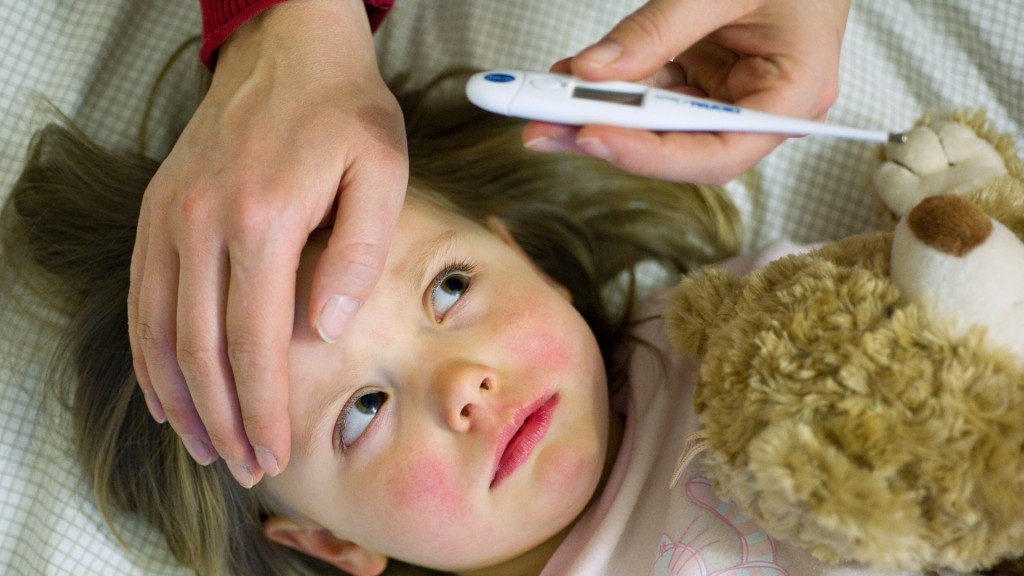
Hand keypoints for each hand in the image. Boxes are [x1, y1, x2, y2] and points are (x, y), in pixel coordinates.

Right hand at [128, 0, 407, 486]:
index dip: (262, 407)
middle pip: (200, 349)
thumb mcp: (382, 171)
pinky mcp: (157, 209)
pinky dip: (148, 352)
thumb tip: (325, 329)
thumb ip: (357, 251)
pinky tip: (164, 391)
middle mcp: (202, 221)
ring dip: (178, 399)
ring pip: (159, 330)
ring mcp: (169, 214)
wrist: (289, 49)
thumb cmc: (346, 112)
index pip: (254, 341)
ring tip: (203, 447)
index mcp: (264, 218)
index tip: (272, 454)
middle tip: (243, 467)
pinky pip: (141, 296)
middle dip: (222, 420)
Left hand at [522, 0, 850, 183]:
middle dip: (607, 136)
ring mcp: (729, 94)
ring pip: (656, 123)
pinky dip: (610, 87)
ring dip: (597, 114)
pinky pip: (652, 91)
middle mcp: (761, 107)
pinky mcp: (704, 77)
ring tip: (541, 104)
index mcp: (794, 97)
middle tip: (542, 127)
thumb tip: (590, 70)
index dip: (652, 155)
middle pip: (677, 146)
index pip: (718, 154)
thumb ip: (658, 30)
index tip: (593, 135)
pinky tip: (569, 80)